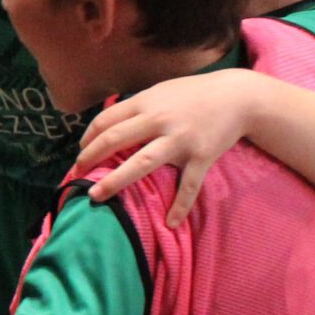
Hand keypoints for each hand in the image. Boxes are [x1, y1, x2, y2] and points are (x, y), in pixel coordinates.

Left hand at [77, 71, 261, 224]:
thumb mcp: (160, 91)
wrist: (238, 96)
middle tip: (77, 173)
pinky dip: (179, 206)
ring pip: (140, 164)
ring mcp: (180, 140)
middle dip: (90, 158)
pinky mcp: (201, 157)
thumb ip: (136, 106)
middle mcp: (159, 120)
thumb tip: (107, 122)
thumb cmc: (194, 94)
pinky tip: (170, 222)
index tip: (80, 152)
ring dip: (114, 181)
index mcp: (146, 103)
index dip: (88, 138)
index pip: (105, 121)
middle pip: (114, 140)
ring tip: (95, 196)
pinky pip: (188, 186)